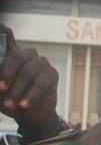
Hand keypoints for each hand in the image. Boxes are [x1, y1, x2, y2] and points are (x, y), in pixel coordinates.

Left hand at [0, 26, 63, 141]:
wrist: (29, 115)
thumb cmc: (9, 97)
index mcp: (10, 53)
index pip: (6, 35)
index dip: (1, 30)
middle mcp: (26, 54)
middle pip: (16, 56)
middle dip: (7, 73)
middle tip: (0, 88)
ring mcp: (41, 63)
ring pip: (27, 72)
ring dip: (17, 90)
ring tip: (10, 104)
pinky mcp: (52, 74)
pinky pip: (40, 84)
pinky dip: (30, 96)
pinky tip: (24, 105)